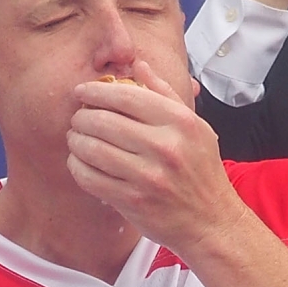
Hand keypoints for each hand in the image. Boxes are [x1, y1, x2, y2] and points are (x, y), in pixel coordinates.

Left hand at [67, 62, 249, 253]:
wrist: (211, 221)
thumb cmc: (200, 172)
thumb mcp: (194, 127)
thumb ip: (165, 94)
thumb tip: (139, 65)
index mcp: (179, 122)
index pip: (125, 95)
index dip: (95, 91)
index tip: (82, 92)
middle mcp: (165, 146)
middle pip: (103, 120)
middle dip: (81, 117)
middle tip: (77, 119)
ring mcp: (148, 176)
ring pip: (92, 148)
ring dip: (76, 141)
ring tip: (76, 139)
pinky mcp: (133, 201)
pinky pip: (90, 178)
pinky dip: (77, 167)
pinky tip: (79, 163)